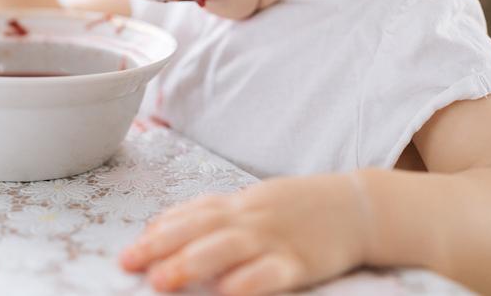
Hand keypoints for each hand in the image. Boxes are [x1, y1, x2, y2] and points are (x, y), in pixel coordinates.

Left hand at [119, 172, 370, 295]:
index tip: (130, 250)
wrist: (360, 206)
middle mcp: (253, 217)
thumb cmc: (301, 209)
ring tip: (162, 280)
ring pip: (228, 246)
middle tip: (129, 264)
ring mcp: (277, 237)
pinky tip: (227, 292)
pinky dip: (249, 281)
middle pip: (201, 227)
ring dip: (191, 261)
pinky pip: (272, 271)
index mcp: (241, 204)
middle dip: (162, 246)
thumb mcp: (256, 203)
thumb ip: (214, 215)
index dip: (159, 231)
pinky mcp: (302, 261)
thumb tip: (163, 225)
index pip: (193, 212)